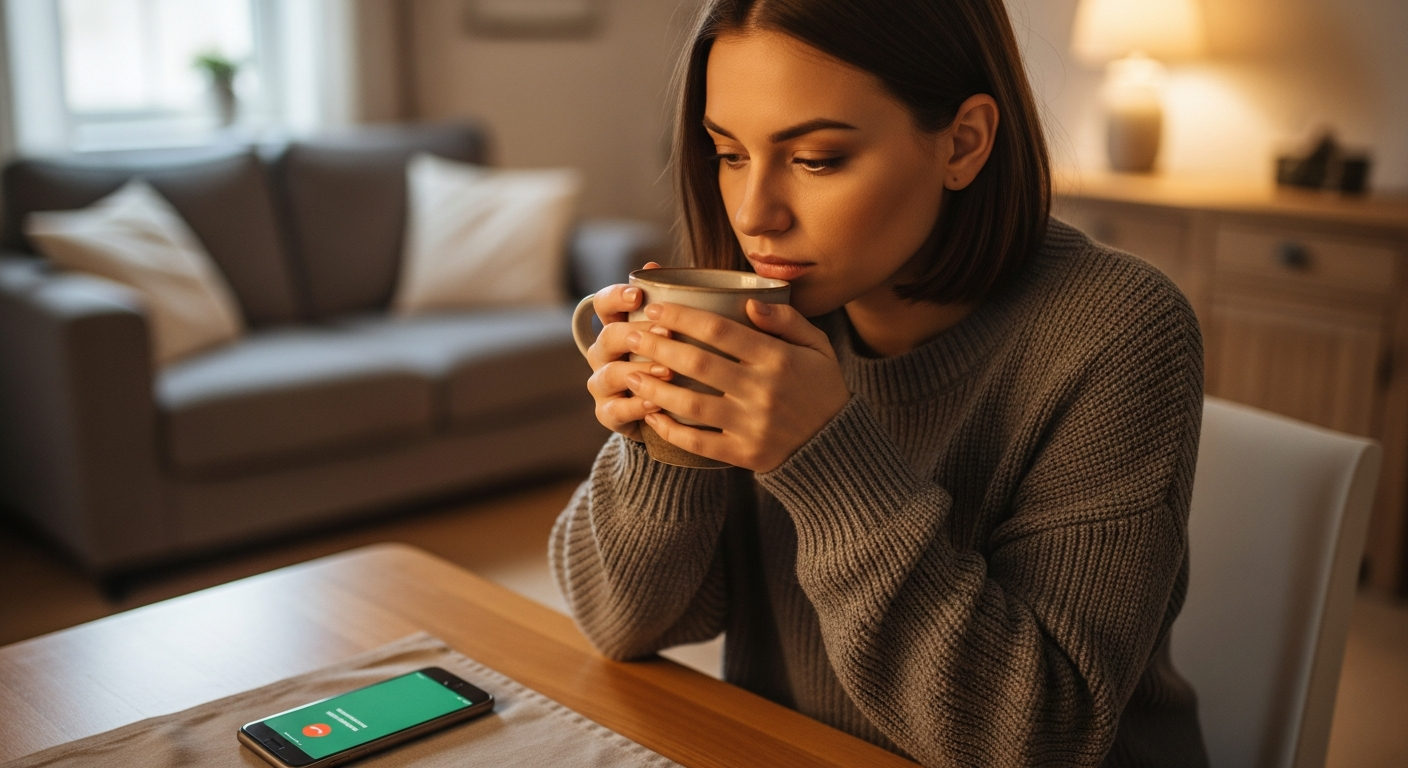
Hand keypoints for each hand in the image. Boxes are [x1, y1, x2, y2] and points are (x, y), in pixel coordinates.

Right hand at [584, 263, 671, 440]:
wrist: (669, 412)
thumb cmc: (675, 362)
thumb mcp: (678, 332)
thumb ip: (669, 302)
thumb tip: (655, 264)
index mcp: (618, 327)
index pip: (603, 304)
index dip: (615, 297)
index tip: (638, 294)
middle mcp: (604, 353)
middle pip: (608, 336)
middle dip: (638, 334)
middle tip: (668, 332)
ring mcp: (603, 384)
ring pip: (610, 373)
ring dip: (639, 370)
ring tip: (668, 371)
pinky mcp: (607, 413)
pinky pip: (615, 410)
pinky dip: (636, 406)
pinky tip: (658, 402)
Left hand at [623, 300, 850, 472]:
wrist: (836, 449)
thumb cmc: (822, 389)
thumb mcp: (818, 347)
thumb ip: (788, 320)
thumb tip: (750, 302)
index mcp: (778, 359)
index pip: (721, 331)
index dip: (683, 317)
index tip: (656, 308)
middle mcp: (763, 391)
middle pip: (699, 364)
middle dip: (658, 346)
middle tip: (630, 335)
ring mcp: (752, 425)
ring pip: (692, 404)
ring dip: (656, 388)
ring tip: (631, 374)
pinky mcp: (744, 454)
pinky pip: (700, 442)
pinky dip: (671, 430)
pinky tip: (651, 415)